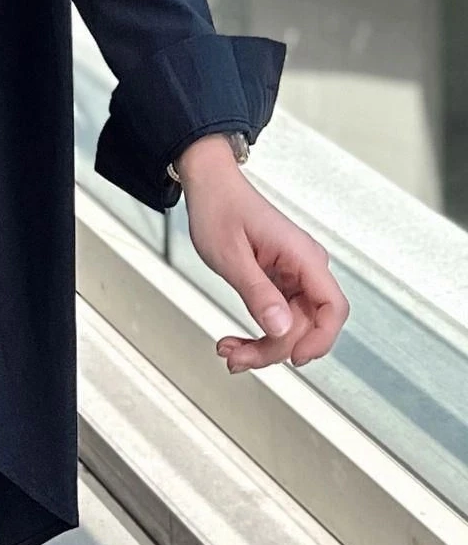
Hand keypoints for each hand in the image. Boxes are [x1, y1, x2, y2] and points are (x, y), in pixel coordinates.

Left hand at [172, 134, 348, 373]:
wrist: (210, 185)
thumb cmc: (220, 208)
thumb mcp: (231, 256)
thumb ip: (257, 293)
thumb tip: (281, 329)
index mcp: (302, 255)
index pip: (333, 307)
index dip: (320, 339)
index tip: (294, 358)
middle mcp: (305, 266)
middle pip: (308, 324)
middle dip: (274, 348)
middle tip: (237, 358)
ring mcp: (294, 274)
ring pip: (292, 326)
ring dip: (263, 346)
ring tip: (230, 351)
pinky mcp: (281, 280)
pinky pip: (279, 316)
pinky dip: (258, 332)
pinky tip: (235, 341)